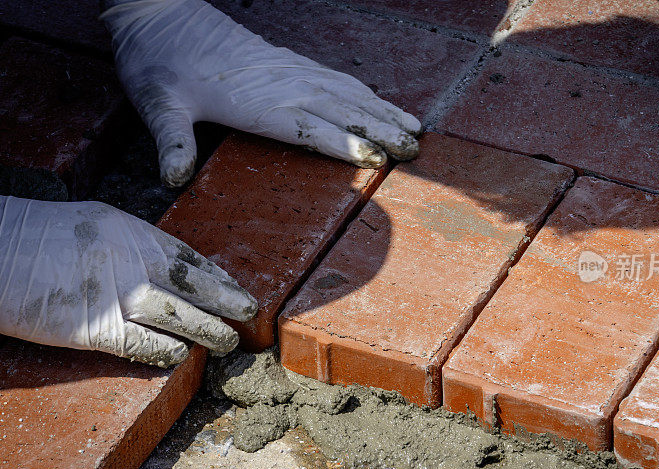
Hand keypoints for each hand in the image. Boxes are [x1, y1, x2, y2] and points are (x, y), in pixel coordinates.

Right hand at [0, 197, 256, 366]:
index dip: (218, 277)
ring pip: (180, 318)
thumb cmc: (44, 238)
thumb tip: (166, 269)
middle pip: (195, 286)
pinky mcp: (96, 330)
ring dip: (207, 332)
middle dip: (227, 301)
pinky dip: (166, 351)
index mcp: (135, 234)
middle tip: (248, 313)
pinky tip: (179, 356)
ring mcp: (117, 297)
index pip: (190, 258)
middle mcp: (133, 263)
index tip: (236, 289)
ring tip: (226, 343)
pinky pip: (144, 344)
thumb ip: (135, 247)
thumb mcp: (100, 226)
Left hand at [101, 0, 421, 186]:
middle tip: (414, 151)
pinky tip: (379, 102)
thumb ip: (170, 139)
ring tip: (414, 129)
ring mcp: (290, 72)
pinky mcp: (289, 63)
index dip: (344, 142)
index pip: (311, 126)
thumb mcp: (157, 103)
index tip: (378, 156)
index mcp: (258, 102)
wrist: (162, 14)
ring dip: (382, 112)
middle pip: (342, 110)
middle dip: (380, 131)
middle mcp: (283, 86)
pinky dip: (364, 94)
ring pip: (347, 94)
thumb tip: (172, 176)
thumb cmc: (160, 62)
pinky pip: (337, 79)